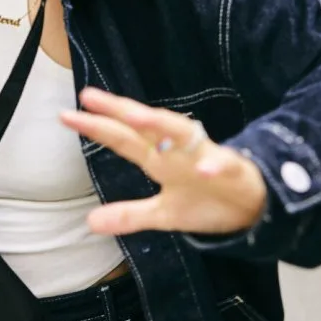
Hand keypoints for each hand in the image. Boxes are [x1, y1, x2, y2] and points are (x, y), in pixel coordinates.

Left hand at [60, 89, 267, 236]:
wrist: (253, 208)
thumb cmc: (206, 201)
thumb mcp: (163, 214)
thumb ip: (129, 215)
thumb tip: (89, 222)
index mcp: (159, 158)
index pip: (122, 139)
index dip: (96, 128)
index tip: (66, 116)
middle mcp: (177, 150)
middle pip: (145, 125)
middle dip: (119, 110)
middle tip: (89, 97)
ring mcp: (204, 157)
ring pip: (181, 134)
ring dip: (161, 125)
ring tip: (135, 115)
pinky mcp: (233, 170)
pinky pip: (223, 165)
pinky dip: (214, 165)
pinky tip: (203, 168)